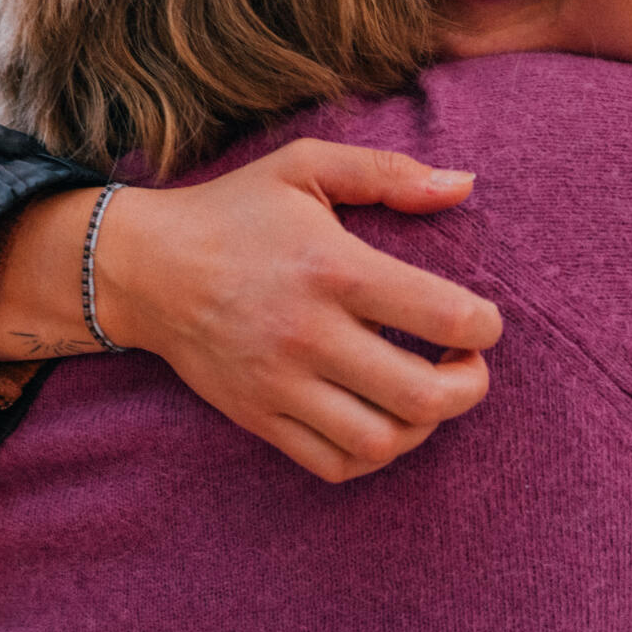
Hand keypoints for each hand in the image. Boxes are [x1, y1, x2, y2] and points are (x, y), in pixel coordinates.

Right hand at [96, 140, 504, 482]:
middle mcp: (309, 334)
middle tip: (465, 364)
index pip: (445, 316)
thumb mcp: (306, 167)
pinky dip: (372, 455)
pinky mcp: (258, 417)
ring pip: (381, 442)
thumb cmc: (234, 212)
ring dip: (423, 427)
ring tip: (423, 395)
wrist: (144, 267)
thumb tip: (465, 185)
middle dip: (470, 386)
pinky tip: (378, 420)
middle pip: (425, 395)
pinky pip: (334, 465)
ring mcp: (281, 384)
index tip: (479, 320)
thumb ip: (388, 172)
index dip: (486, 326)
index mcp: (334, 268)